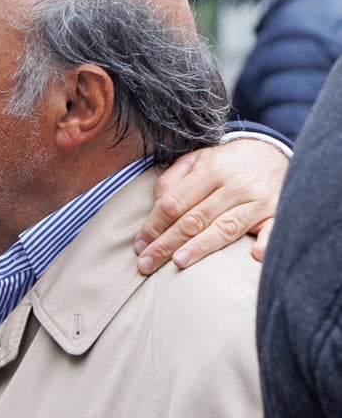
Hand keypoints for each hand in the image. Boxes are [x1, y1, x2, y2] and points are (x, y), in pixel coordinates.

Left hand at [133, 140, 287, 274]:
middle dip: (167, 243)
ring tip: (179, 262)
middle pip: (194, 219)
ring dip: (202, 246)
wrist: (274, 153)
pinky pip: (273, 230)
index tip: (139, 247)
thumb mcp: (198, 160)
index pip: (174, 203)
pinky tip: (255, 255)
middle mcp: (234, 185)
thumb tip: (155, 206)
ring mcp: (258, 200)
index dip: (154, 226)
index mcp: (210, 170)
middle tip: (146, 264)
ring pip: (225, 227)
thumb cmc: (227, 164)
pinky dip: (266, 242)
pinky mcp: (278, 213)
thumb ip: (173, 180)